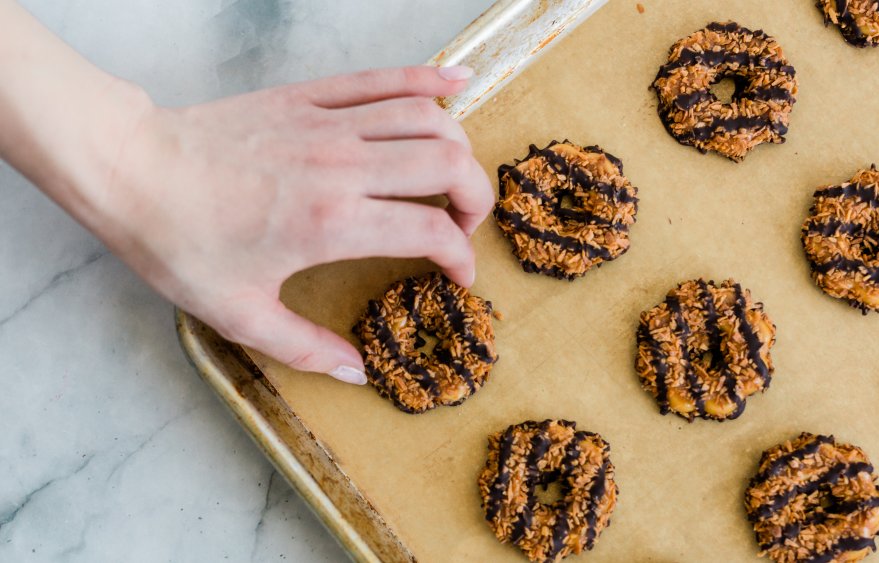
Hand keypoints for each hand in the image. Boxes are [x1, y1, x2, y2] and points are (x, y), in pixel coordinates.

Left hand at [98, 66, 492, 383]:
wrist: (130, 170)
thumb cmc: (179, 242)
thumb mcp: (240, 315)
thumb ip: (307, 349)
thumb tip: (358, 372)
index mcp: (330, 224)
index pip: (431, 231)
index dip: (460, 257)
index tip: (457, 275)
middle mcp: (342, 167)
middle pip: (447, 166)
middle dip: (475, 199)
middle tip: (464, 225)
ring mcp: (327, 125)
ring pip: (426, 119)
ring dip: (458, 148)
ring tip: (456, 178)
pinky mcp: (309, 97)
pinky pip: (384, 79)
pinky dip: (429, 80)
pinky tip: (457, 85)